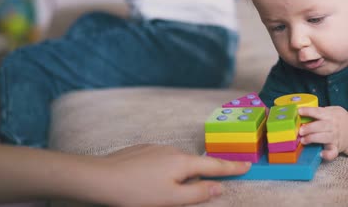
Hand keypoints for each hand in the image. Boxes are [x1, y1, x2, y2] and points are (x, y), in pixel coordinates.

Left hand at [93, 144, 250, 205]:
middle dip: (207, 170)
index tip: (248, 165)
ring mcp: (156, 148)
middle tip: (218, 175)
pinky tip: (153, 180)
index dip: (233, 167)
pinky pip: (162, 160)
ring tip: (174, 187)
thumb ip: (198, 194)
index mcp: (183, 163)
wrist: (99, 177)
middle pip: (196, 163)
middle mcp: (173, 151)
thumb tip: (218, 188)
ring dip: (183, 172)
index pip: (215, 166)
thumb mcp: (171, 199)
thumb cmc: (136, 192)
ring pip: (178, 161)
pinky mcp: (142, 150)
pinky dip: (166, 169)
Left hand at [298, 106, 347, 160]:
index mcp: (331, 115)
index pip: (318, 112)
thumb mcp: (334, 111)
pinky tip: (321, 154)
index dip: (308, 111)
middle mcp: (333, 126)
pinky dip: (328, 154)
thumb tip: (304, 112)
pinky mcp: (336, 147)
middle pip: (321, 126)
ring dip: (313, 139)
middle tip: (300, 130)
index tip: (299, 111)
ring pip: (324, 138)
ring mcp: (334, 137)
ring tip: (303, 140)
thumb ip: (322, 111)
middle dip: (310, 128)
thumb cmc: (340, 120)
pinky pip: (333, 152)